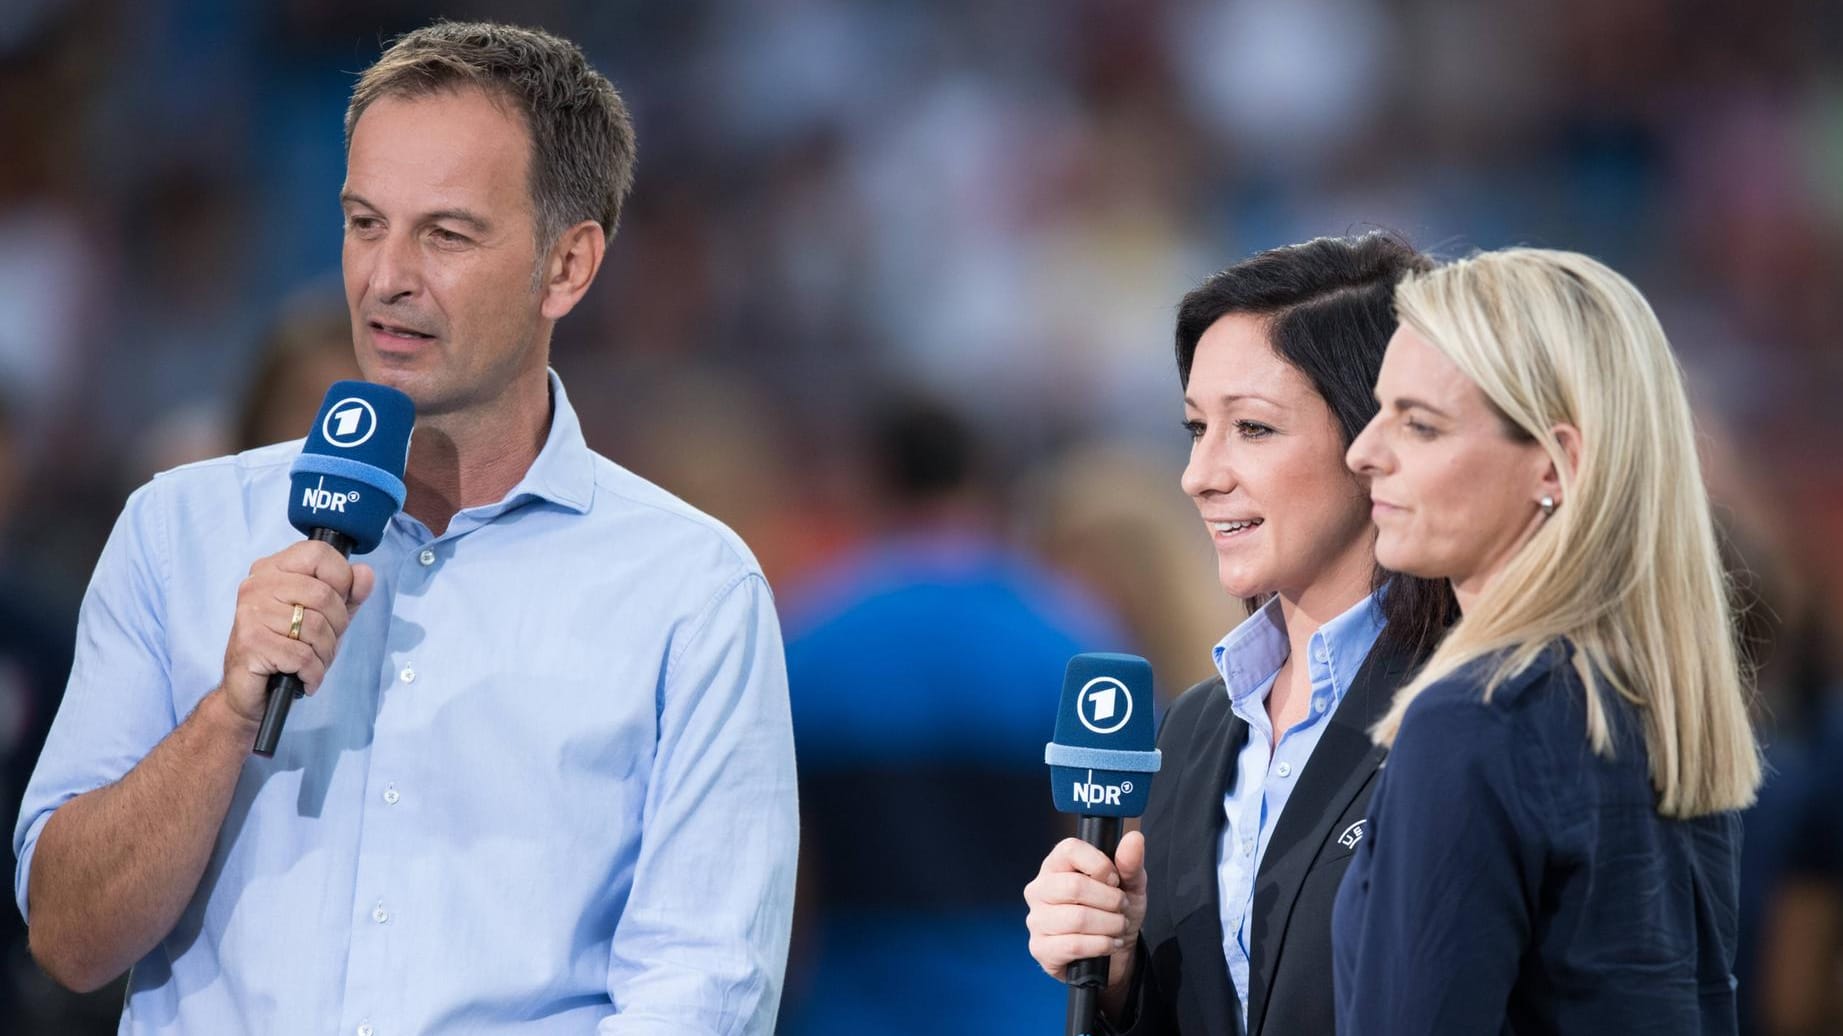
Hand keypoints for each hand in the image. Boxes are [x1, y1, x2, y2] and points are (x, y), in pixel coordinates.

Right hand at [219, 540, 374, 724]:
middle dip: (337, 626)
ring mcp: (251, 613)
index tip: (339, 603)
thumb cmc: (288, 649)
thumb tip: (365, 573)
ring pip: (315, 627)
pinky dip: (313, 673)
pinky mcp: (250, 643)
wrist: (248, 691)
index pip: (319, 553)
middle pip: (324, 595)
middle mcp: (257, 585)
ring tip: (313, 663)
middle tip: (324, 644)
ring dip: (324, 654)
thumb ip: (348, 594)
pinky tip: (305, 678)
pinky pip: (302, 656)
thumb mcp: (326, 617)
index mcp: (273, 569)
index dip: (342, 578)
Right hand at [1024, 831, 1147, 1006]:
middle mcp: (1039, 889)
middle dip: (1110, 900)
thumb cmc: (1113, 911)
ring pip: (1077, 918)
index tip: (1115, 879)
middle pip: (1074, 886)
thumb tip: (1134, 838)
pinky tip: (1109, 944)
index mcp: (1056, 865)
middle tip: (1121, 907)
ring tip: (1118, 927)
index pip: (1070, 850)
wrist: (1112, 952)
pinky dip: (1101, 945)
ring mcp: (1037, 920)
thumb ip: (1130, 862)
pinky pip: (1074, 945)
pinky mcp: (1041, 949)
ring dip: (1109, 925)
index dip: (1100, 864)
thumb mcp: (1130, 885)